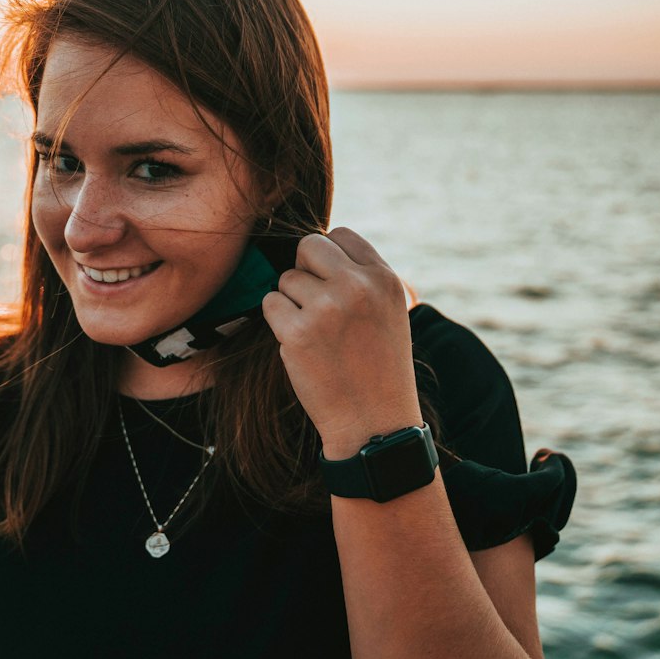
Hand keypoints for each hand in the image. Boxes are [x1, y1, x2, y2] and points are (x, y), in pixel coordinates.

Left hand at [261, 226, 421, 456]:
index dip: (330, 258)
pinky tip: (302, 344)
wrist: (374, 422)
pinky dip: (279, 322)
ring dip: (293, 302)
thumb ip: (362, 275)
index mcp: (384, 278)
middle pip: (308, 246)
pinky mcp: (298, 333)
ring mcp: (326, 309)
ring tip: (317, 333)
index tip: (333, 284)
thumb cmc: (379, 364)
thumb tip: (318, 246)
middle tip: (316, 303)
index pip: (341, 235)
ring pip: (286, 279)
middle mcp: (357, 287)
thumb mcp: (389, 310)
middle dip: (305, 271)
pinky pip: (270, 303)